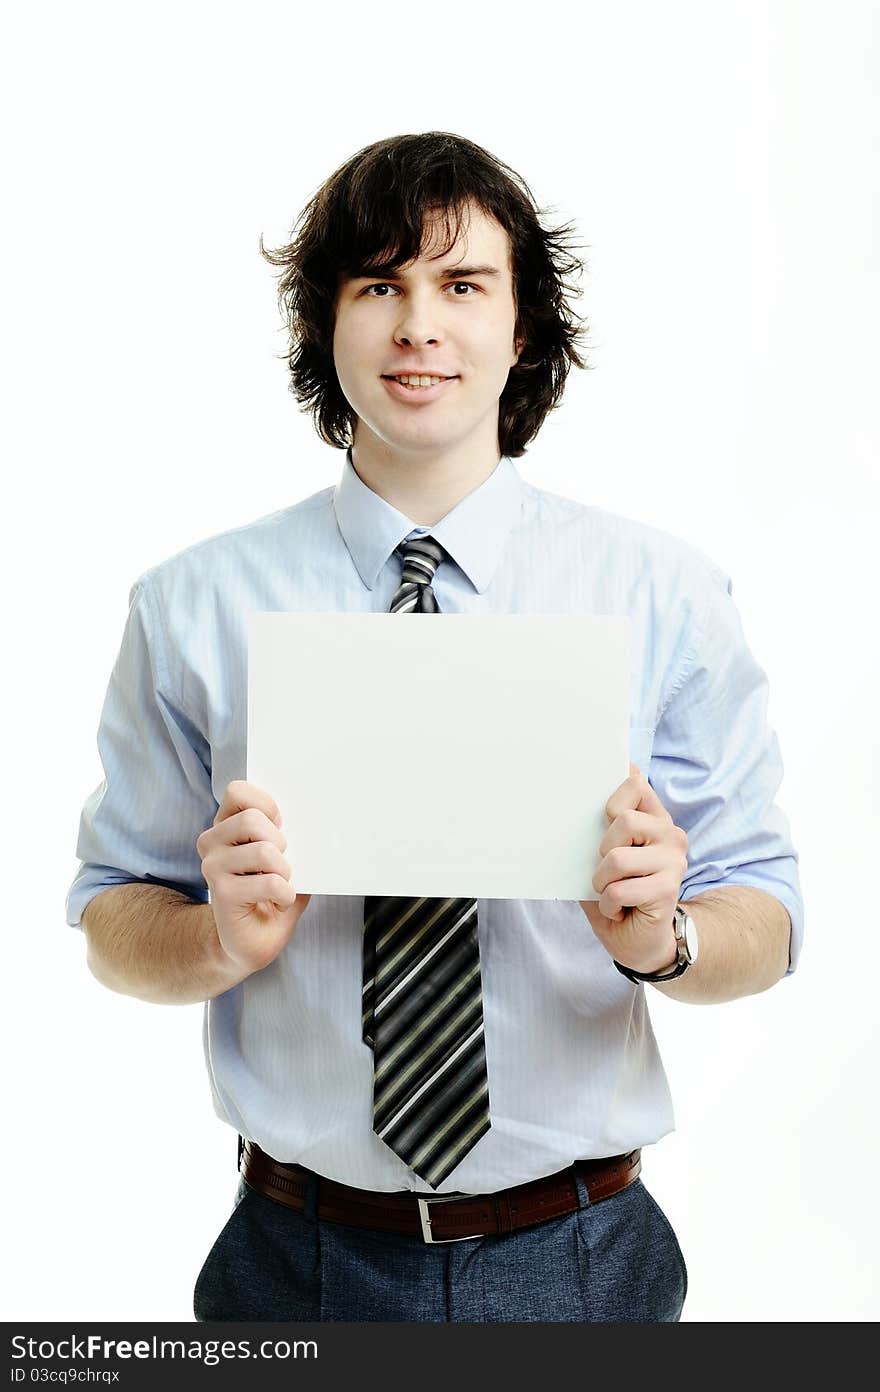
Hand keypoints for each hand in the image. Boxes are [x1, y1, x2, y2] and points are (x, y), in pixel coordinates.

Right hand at [196, 780, 310, 975]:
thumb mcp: (285, 858)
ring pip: (263, 851)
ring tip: (281, 885)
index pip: (238, 792)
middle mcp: (212, 843)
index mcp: (226, 826)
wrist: (251, 942)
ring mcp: (213, 867)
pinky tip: (278, 902)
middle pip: (252, 819)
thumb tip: (314, 819)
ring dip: (284, 871)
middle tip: (282, 865)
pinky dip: (285, 894)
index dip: (266, 805)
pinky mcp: (222, 893)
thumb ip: (289, 835)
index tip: (280, 827)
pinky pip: (269, 882)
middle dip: (280, 842)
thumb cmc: (271, 896)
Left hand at [579, 763, 688, 974]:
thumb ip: (599, 830)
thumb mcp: (602, 857)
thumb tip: (570, 807)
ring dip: (602, 882)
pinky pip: (618, 890)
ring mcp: (673, 861)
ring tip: (610, 892)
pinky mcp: (668, 888)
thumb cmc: (617, 895)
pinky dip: (608, 905)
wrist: (639, 942)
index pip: (636, 783)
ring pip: (617, 857)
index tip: (606, 819)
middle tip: (607, 871)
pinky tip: (619, 910)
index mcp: (654, 818)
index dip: (612, 800)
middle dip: (602, 850)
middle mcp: (670, 834)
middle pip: (624, 819)